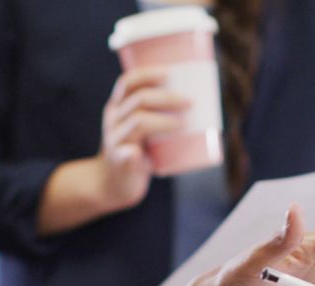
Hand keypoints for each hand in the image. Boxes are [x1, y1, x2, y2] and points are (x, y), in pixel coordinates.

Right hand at [96, 68, 189, 209]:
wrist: (113, 184)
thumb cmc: (136, 152)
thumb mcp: (140, 130)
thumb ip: (160, 116)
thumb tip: (201, 104)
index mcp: (117, 108)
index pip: (128, 83)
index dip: (148, 74)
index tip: (169, 73)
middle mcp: (113, 121)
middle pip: (138, 100)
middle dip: (167, 97)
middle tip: (190, 102)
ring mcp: (115, 141)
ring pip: (137, 123)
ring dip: (163, 121)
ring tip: (184, 124)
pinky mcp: (120, 162)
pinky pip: (123, 154)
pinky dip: (130, 153)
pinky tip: (137, 154)